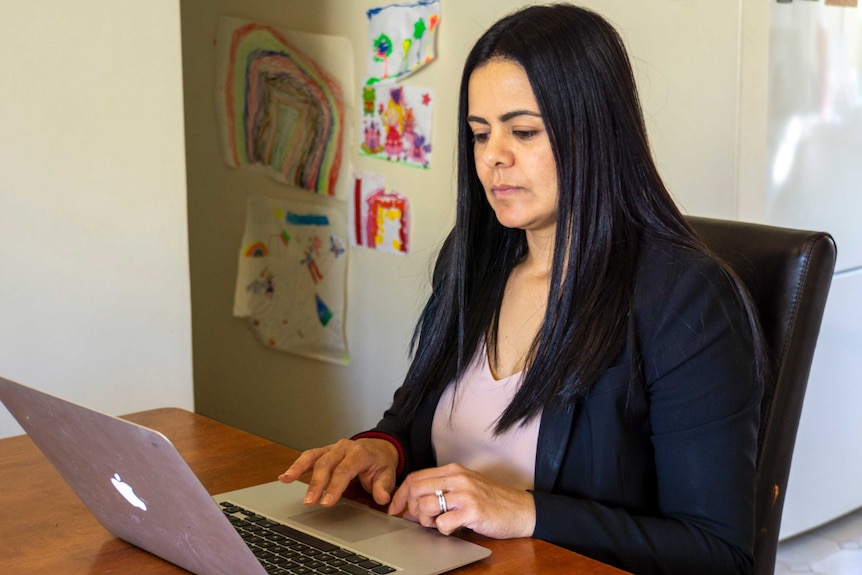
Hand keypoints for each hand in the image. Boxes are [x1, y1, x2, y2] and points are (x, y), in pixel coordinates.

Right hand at [278, 438, 397, 506]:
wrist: (378, 448)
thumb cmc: (379, 463)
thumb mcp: (387, 474)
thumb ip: (383, 487)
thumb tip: (382, 498)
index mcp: (360, 453)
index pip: (345, 470)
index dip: (335, 486)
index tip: (327, 502)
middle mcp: (344, 448)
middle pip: (326, 464)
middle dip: (317, 483)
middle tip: (310, 501)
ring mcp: (332, 448)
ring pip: (313, 457)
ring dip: (299, 469)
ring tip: (287, 480)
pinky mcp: (323, 452)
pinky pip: (308, 457)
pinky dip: (296, 466)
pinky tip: (285, 476)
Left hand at [388, 463, 535, 538]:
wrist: (521, 509)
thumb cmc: (491, 500)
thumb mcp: (464, 488)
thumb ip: (439, 492)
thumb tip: (411, 507)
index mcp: (453, 470)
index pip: (415, 477)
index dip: (400, 495)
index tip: (394, 508)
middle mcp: (457, 478)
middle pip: (416, 490)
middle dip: (411, 509)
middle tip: (420, 519)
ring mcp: (465, 494)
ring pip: (426, 506)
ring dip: (426, 521)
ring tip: (438, 524)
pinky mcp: (472, 511)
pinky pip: (443, 523)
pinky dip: (442, 529)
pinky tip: (453, 528)